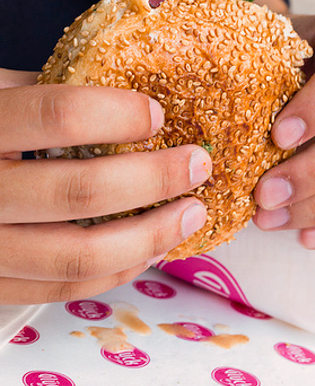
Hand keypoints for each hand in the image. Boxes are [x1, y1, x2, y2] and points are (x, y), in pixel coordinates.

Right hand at [0, 69, 210, 303]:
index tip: (157, 115)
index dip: (118, 114)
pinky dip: (120, 270)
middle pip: (81, 192)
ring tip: (192, 215)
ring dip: (151, 236)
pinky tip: (152, 249)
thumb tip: (127, 97)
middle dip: (156, 179)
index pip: (57, 116)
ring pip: (80, 256)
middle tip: (199, 165)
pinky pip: (67, 289)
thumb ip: (45, 97)